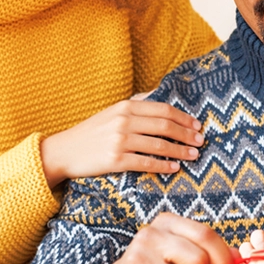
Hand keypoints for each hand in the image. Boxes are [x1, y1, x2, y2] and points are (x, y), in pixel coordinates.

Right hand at [40, 99, 203, 186]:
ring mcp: (119, 141)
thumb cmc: (91, 132)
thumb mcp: (112, 112)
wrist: (63, 151)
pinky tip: (174, 168)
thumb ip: (135, 104)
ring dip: (180, 152)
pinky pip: (146, 163)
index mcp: (125, 107)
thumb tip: (159, 95)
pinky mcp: (116, 160)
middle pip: (165, 126)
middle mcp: (124, 121)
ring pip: (159, 145)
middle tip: (200, 142)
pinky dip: (164, 166)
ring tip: (193, 156)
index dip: (183, 118)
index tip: (197, 125)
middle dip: (187, 135)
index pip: (163, 110)